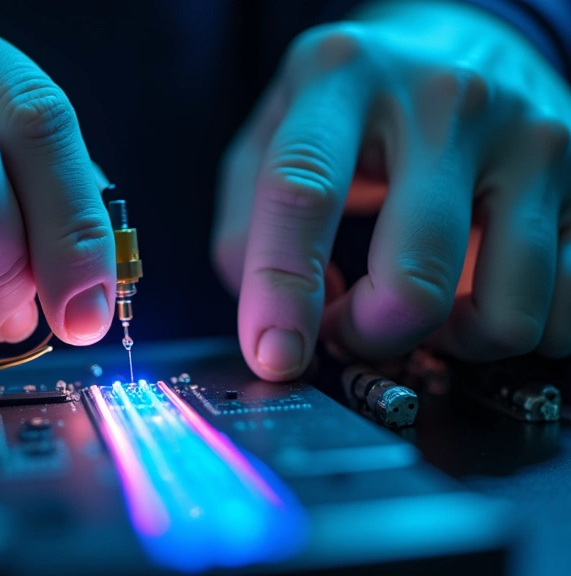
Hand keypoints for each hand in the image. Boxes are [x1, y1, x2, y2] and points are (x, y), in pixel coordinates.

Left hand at [212, 0, 570, 379]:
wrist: (461, 42)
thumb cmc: (350, 106)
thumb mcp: (267, 137)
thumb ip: (246, 229)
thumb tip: (284, 324)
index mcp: (341, 80)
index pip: (303, 193)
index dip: (281, 291)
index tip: (275, 355)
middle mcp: (445, 101)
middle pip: (412, 276)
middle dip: (370, 334)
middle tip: (349, 323)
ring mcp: (528, 137)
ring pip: (505, 310)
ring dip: (448, 341)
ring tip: (417, 304)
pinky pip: (566, 310)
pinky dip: (510, 327)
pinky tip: (477, 293)